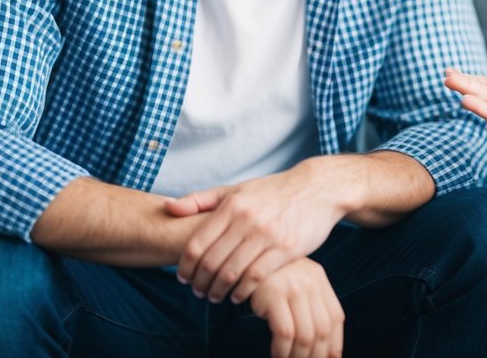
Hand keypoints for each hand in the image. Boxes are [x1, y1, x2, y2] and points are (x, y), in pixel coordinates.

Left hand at [166, 163, 343, 303]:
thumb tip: (169, 208)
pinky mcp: (287, 249)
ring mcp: (268, 235)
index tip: (183, 278)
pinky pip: (256, 278)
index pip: (196, 245)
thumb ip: (201, 199)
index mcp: (232, 205)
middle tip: (198, 292)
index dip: (185, 267)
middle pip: (211, 263)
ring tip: (215, 296)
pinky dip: (241, 292)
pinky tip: (237, 295)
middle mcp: (248, 220)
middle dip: (200, 283)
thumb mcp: (237, 190)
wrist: (317, 189)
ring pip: (232, 273)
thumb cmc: (272, 191)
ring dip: (218, 291)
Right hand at [250, 257, 344, 357]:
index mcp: (319, 279)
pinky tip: (278, 355)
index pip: (336, 317)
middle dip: (317, 355)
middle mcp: (310, 282)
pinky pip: (284, 332)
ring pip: (304, 334)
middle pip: (322, 329)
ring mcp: (292, 287)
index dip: (335, 342)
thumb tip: (328, 347)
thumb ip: (311, 304)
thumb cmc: (270, 276)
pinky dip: (282, 350)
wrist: (246, 256)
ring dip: (298, 356)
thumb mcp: (296, 283)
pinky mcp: (273, 293)